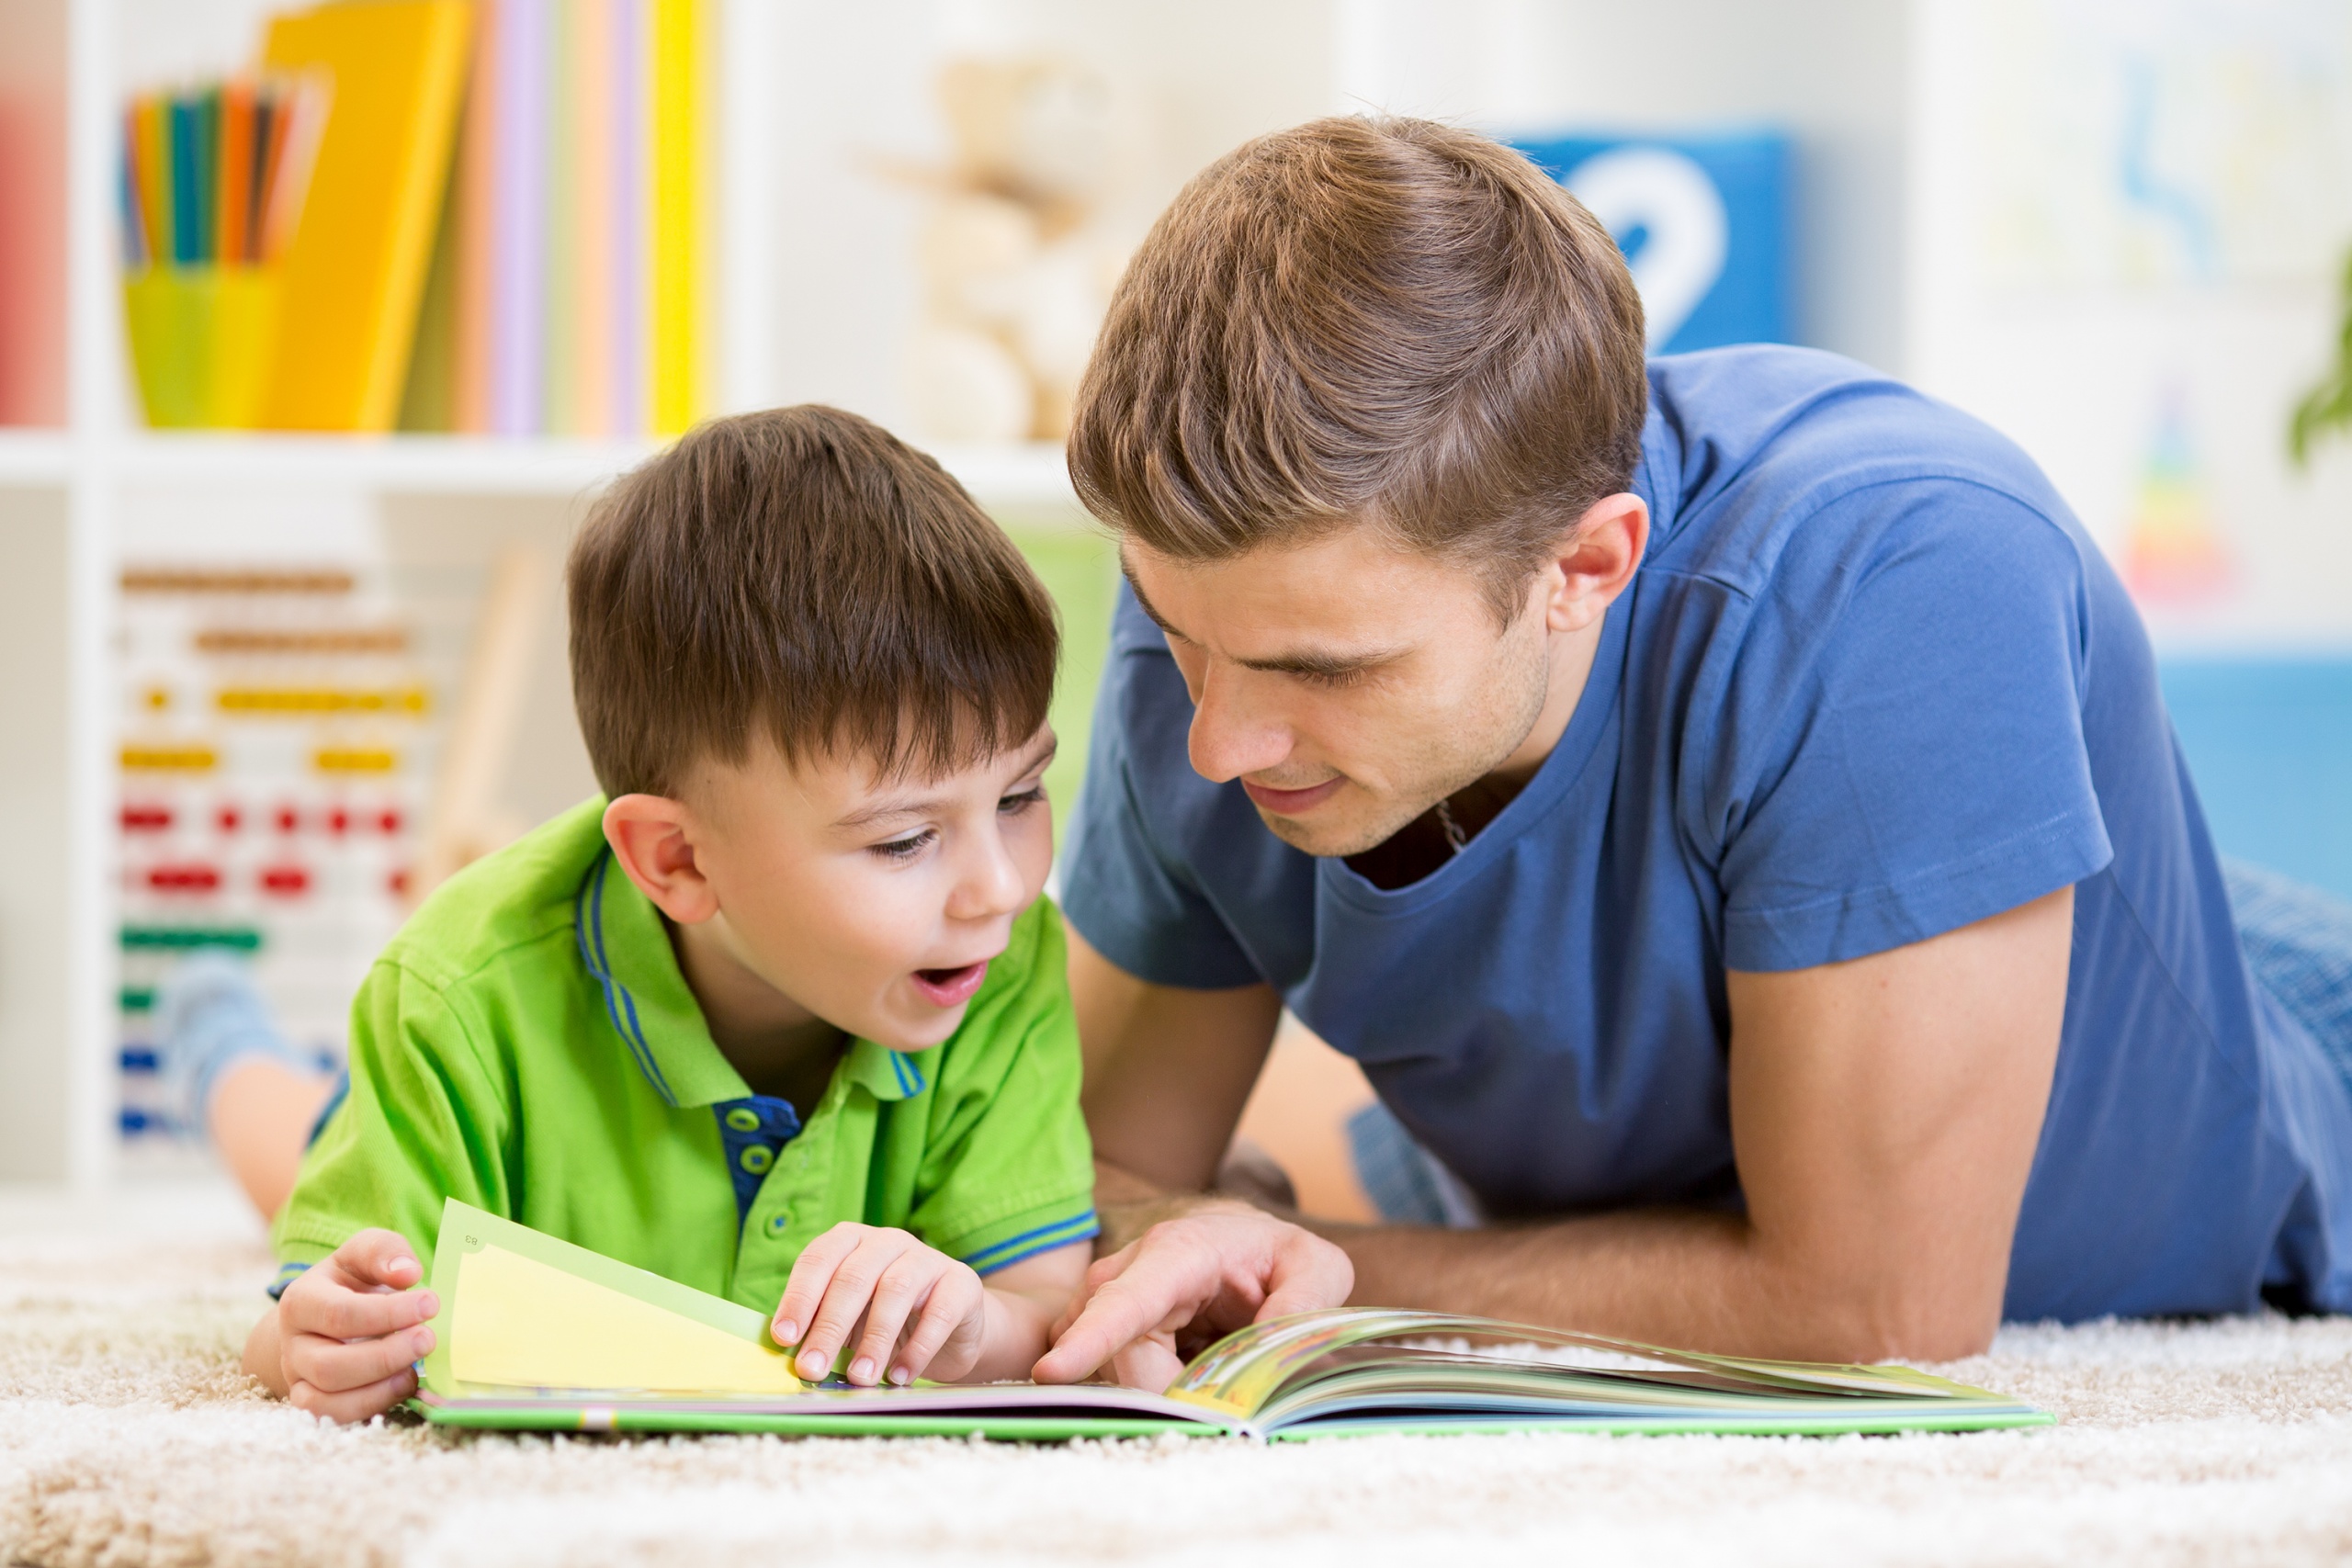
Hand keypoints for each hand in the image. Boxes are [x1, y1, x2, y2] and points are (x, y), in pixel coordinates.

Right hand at [270, 1229, 437, 1422]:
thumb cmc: (353, 1280)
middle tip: (428, 1340)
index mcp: (301, 1301)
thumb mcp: (365, 1253)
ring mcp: (298, 1377)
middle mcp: (292, 1344)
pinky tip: (403, 1385)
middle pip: (330, 1365)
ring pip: (326, 1400)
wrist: (330, 1313)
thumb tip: (407, 1272)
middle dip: (385, 1357)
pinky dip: (371, 1407)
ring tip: (416, 1368)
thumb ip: (384, 1251)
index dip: (388, 1313)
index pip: (339, 1314)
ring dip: (379, 1388)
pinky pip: (333, 1417)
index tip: (431, 1304)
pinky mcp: (312, 1402)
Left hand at [770, 1223, 988, 1386]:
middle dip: (829, 1327)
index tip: (784, 1338)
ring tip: (859, 1378)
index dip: (799, 1298)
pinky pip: (938, 1313)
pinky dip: (917, 1348)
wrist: (953, 1326)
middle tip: (813, 1368)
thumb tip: (788, 1358)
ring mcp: (927, 1258)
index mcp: (850, 1240)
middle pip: (853, 1278)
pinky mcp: (961, 1283)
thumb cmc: (886, 1321)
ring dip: (873, 1340)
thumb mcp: (849, 1319)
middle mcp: (887, 1241)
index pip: (818, 1260)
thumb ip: (820, 1328)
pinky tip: (899, 1376)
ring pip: (894, 1290)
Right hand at [1032, 1201, 1352, 1390]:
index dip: (1090, 1338)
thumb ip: (1302, 1301)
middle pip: (1118, 1356)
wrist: (1241, 1242)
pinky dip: (1146, 1388)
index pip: (1124, 1299)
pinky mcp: (1100, 1326)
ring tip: (1207, 1361)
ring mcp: (1106, 1298)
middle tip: (1219, 1392)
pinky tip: (1181, 1369)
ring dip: (1158, 1388)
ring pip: (1111, 1370)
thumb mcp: (1314, 1266)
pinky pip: (1108, 1375)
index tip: (1051, 1373)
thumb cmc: (1275, 1254)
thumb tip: (1265, 1351)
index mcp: (1177, 1253)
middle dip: (1163, 1391)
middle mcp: (1129, 1271)